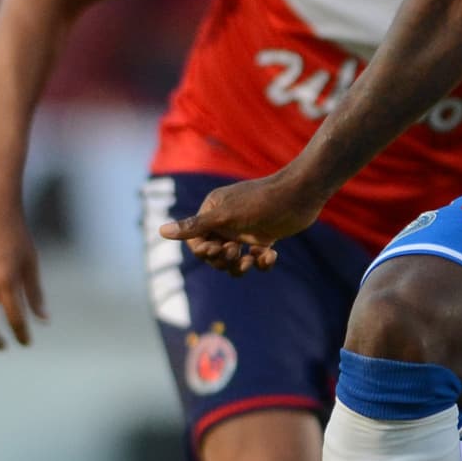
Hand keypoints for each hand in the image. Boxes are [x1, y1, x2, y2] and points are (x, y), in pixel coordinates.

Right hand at [159, 168, 324, 275]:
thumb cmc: (260, 202)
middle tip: (235, 251)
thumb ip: (194, 227)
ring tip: (252, 258)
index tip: (216, 250)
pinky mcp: (264, 238)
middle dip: (222, 258)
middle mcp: (226, 221)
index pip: (196, 240)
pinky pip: (256, 259)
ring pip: (234, 261)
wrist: (300, 195)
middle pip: (214, 254)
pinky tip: (271, 254)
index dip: (203, 251)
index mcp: (212, 211)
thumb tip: (161, 231)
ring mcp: (246, 230)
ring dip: (241, 265)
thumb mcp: (225, 216)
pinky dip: (262, 261)